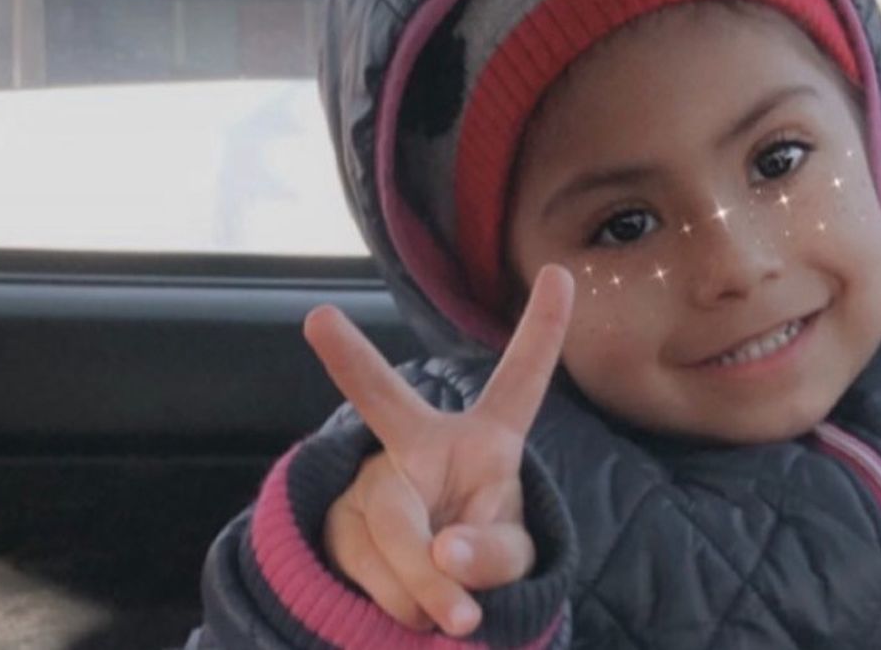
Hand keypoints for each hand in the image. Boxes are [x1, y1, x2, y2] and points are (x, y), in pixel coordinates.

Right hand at [303, 264, 574, 636]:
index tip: (560, 272)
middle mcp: (423, 442)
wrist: (414, 586)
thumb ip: (495, 555)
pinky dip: (403, 604)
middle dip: (352, 358)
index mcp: (486, 439)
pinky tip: (409, 601)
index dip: (545, 328)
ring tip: (447, 608)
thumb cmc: (479, 550)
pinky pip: (376, 574)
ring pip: (399, 531)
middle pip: (385, 402)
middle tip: (320, 320)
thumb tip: (441, 554)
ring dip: (430, 588)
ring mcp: (375, 479)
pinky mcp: (340, 519)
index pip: (521, 381)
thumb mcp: (511, 557)